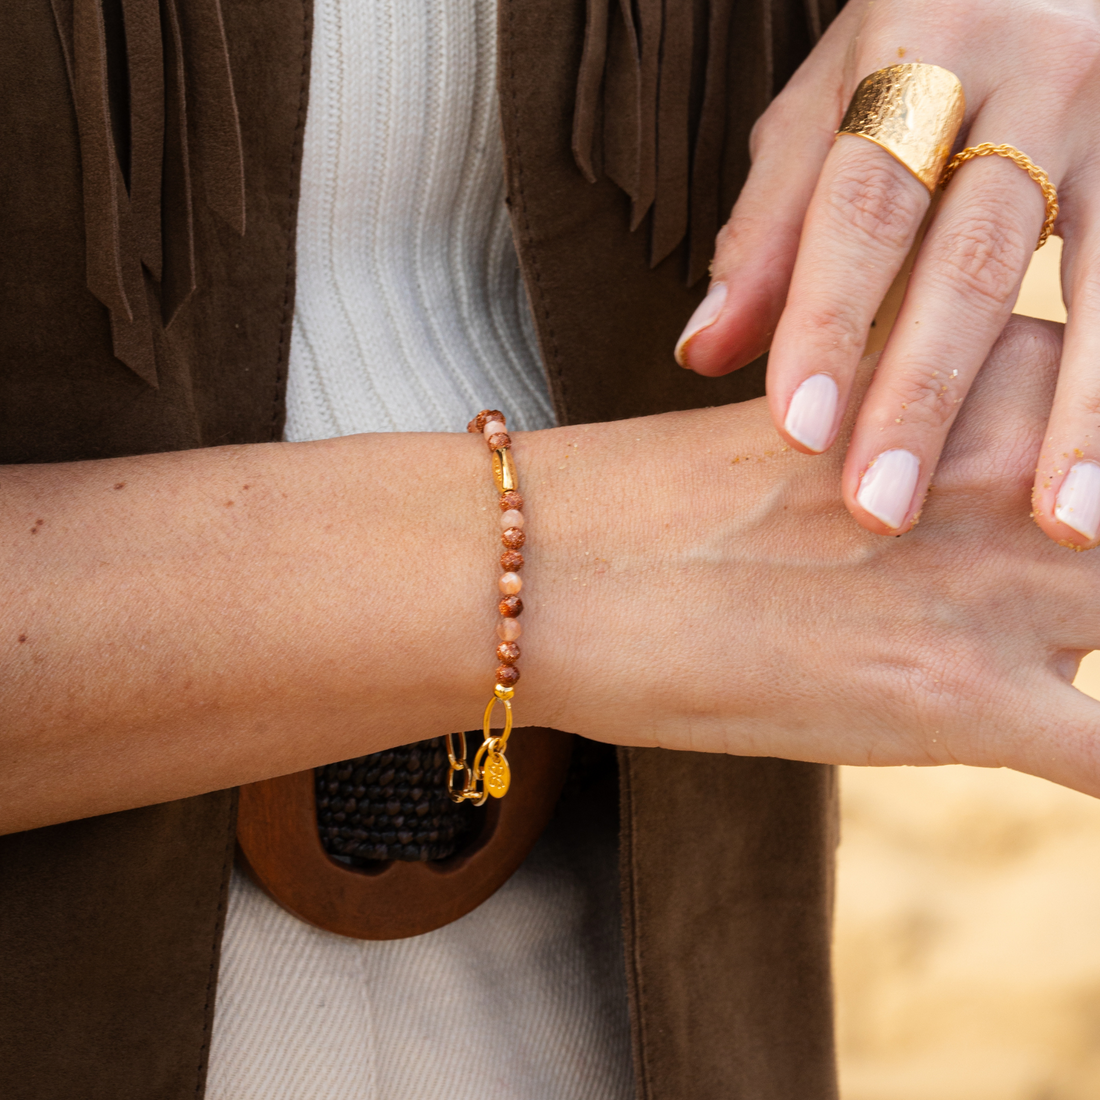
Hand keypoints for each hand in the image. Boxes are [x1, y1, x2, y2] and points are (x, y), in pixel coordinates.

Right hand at [5, 320, 1097, 832]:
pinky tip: (1086, 774)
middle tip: (1063, 566)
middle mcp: (1002, 464)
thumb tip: (935, 480)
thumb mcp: (802, 418)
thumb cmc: (645, 493)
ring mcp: (991, 581)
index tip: (1065, 508)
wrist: (554, 566)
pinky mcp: (956, 697)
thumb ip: (901, 426)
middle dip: (1098, 536)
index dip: (1094, 457)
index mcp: (961, 373)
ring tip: (1042, 651)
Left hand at [673, 0, 1099, 547]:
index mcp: (917, 52)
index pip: (861, 208)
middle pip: (972, 256)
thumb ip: (769, 230)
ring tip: (1062, 524)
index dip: (828, 322)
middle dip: (927, 393)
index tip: (801, 434)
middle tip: (883, 512)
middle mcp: (1032, 74)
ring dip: (1083, 411)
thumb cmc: (916, 43)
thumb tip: (701, 355)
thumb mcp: (826, 109)